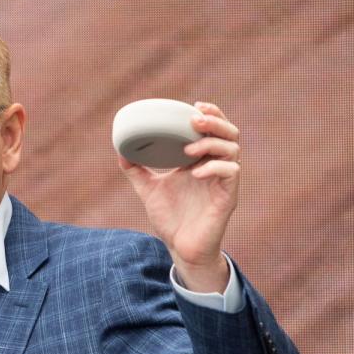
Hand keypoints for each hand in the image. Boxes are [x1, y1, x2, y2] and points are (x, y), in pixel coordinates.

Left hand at [118, 101, 240, 292]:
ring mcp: (224, 181)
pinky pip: (231, 173)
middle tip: (194, 119)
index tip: (194, 105)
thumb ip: (136, 170)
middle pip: (230, 133)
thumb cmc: (171, 219)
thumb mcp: (149, 189)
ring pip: (233, 149)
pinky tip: (196, 172)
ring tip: (189, 149)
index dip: (211, 114)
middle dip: (215, 122)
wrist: (180, 248)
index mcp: (201, 161)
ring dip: (212, 143)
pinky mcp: (228, 197)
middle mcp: (216, 167)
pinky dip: (214, 168)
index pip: (214, 130)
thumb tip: (120, 148)